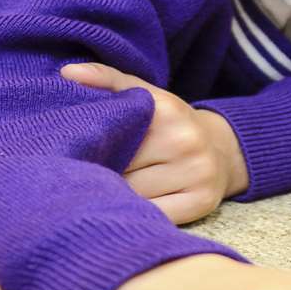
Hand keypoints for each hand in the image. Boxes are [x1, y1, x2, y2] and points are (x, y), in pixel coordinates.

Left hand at [62, 62, 246, 223]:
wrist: (222, 150)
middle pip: (121, 170)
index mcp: (165, 111)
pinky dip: (139, 214)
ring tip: (112, 189)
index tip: (77, 153)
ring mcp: (197, 174)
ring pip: (135, 196)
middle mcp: (184, 142)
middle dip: (102, 173)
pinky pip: (155, 216)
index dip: (90, 148)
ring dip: (118, 196)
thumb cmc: (171, 124)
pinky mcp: (202, 203)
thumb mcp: (146, 95)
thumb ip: (107, 80)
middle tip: (90, 174)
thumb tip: (67, 73)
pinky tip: (133, 207)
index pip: (111, 137)